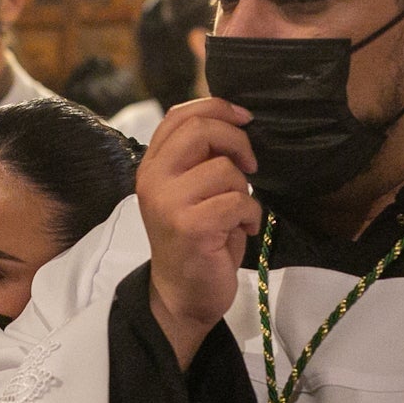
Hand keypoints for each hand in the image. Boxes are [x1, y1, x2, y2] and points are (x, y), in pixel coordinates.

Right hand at [138, 98, 259, 368]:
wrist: (182, 295)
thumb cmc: (194, 240)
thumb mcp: (190, 190)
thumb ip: (200, 157)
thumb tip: (236, 120)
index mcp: (152, 165)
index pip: (180, 115)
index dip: (218, 107)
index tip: (245, 119)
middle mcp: (153, 180)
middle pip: (201, 129)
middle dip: (238, 141)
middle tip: (250, 165)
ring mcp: (169, 203)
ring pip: (226, 170)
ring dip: (244, 191)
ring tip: (237, 213)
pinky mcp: (191, 227)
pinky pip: (238, 203)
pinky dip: (251, 216)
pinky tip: (242, 231)